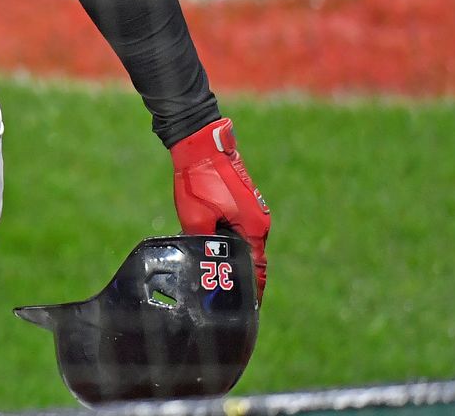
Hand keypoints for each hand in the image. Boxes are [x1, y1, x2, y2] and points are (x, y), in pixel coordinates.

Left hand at [170, 117, 270, 301]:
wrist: (200, 143)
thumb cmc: (200, 180)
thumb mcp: (195, 218)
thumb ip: (202, 244)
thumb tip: (202, 264)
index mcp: (254, 229)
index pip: (257, 270)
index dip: (253, 291)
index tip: (247, 310)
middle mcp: (259, 221)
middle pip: (253, 258)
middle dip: (242, 278)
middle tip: (227, 298)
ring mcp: (252, 210)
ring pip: (244, 243)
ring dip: (235, 259)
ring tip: (221, 279)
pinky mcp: (242, 201)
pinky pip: (239, 230)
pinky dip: (230, 243)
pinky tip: (214, 251)